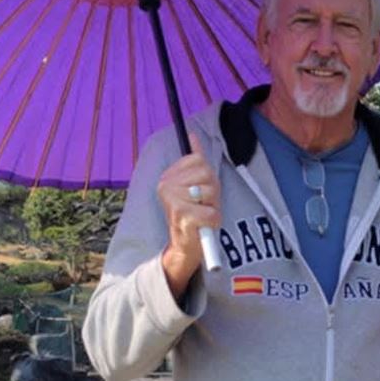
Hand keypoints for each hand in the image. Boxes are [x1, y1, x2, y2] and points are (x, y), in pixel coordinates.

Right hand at [157, 143, 220, 295]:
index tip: (200, 191)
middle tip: (202, 204)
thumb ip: (194, 160)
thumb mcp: (194, 183)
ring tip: (202, 214)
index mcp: (168, 175)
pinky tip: (203, 225)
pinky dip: (214, 220)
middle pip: (206, 173)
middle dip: (212, 190)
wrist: (184, 245)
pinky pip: (211, 212)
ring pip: (210, 191)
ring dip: (213, 206)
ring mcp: (172, 200)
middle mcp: (166, 185)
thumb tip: (193, 136)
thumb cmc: (193, 213)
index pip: (199, 160)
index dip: (207, 176)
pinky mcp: (182, 216)